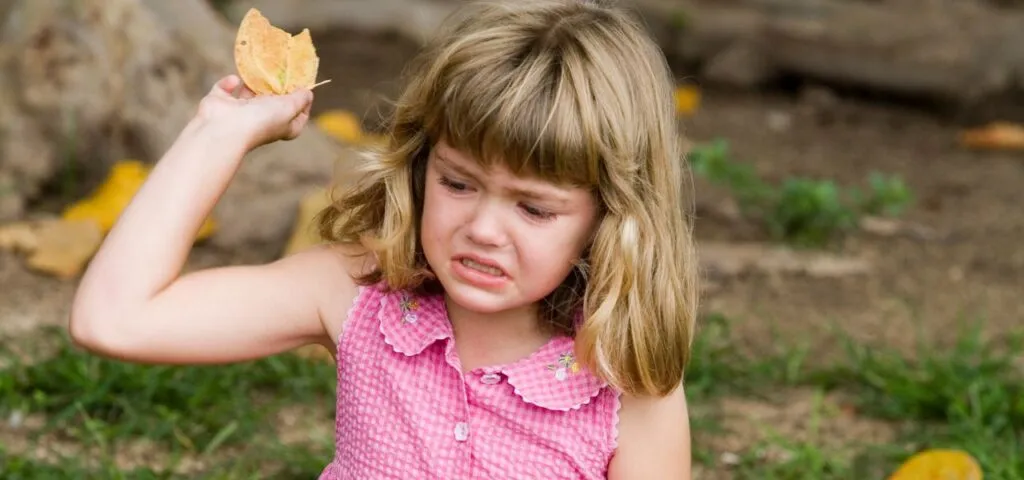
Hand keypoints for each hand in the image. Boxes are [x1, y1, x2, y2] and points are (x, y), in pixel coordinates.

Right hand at [194, 75, 313, 150]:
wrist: (224, 128)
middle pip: (274, 101)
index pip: (299, 115)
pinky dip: (229, 83)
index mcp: (282, 127)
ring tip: (260, 68)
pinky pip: (226, 89)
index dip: (304, 101)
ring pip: (249, 93)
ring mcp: (240, 113)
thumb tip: (308, 92)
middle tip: (282, 69)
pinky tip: (235, 81)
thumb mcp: (289, 108)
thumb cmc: (261, 120)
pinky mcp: (221, 103)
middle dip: (277, 86)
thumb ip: (300, 99)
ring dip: (253, 82)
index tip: (304, 85)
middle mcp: (262, 121)